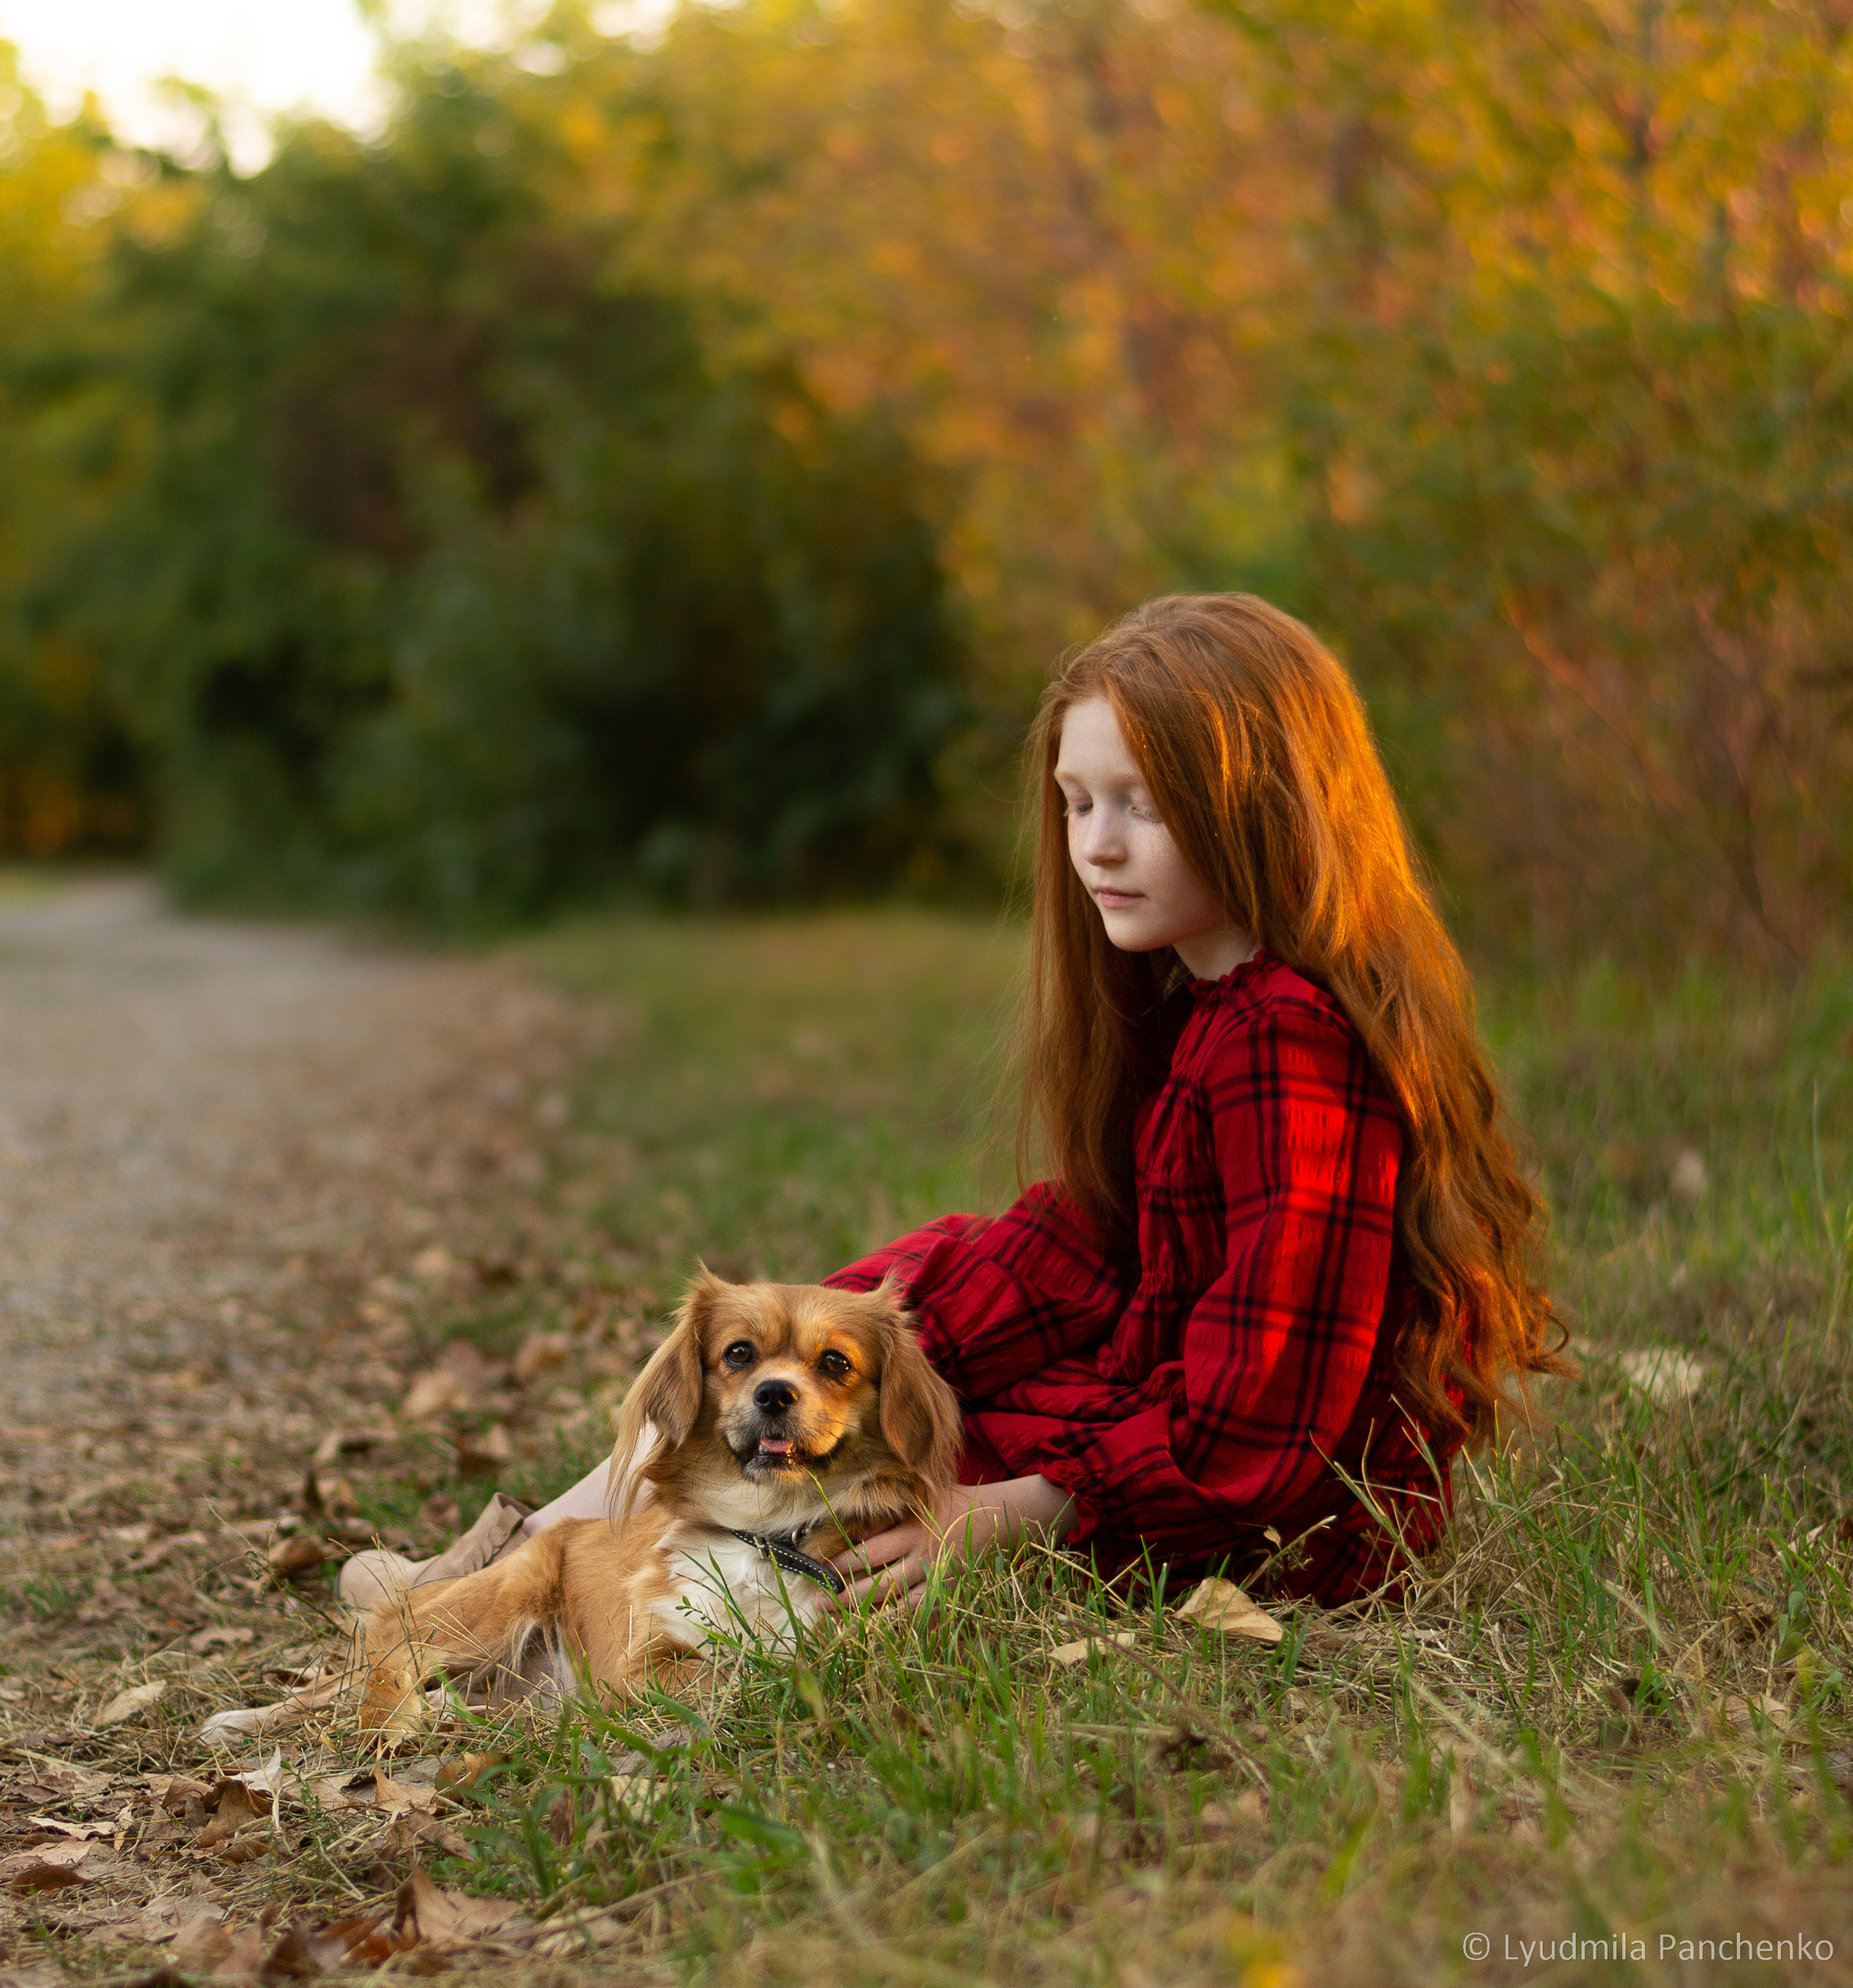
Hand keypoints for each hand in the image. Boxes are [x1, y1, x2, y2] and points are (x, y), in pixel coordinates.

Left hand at [824, 1475, 1073, 1612]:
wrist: (999, 1518)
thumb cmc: (952, 1504)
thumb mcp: (920, 1499)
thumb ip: (891, 1514)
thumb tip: (847, 1525)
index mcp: (914, 1528)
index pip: (870, 1550)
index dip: (842, 1564)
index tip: (818, 1571)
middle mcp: (924, 1555)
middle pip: (879, 1582)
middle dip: (846, 1595)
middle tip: (819, 1602)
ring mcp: (939, 1579)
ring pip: (898, 1605)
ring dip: (866, 1615)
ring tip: (838, 1622)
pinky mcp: (950, 1594)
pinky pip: (921, 1615)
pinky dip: (898, 1624)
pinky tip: (876, 1631)